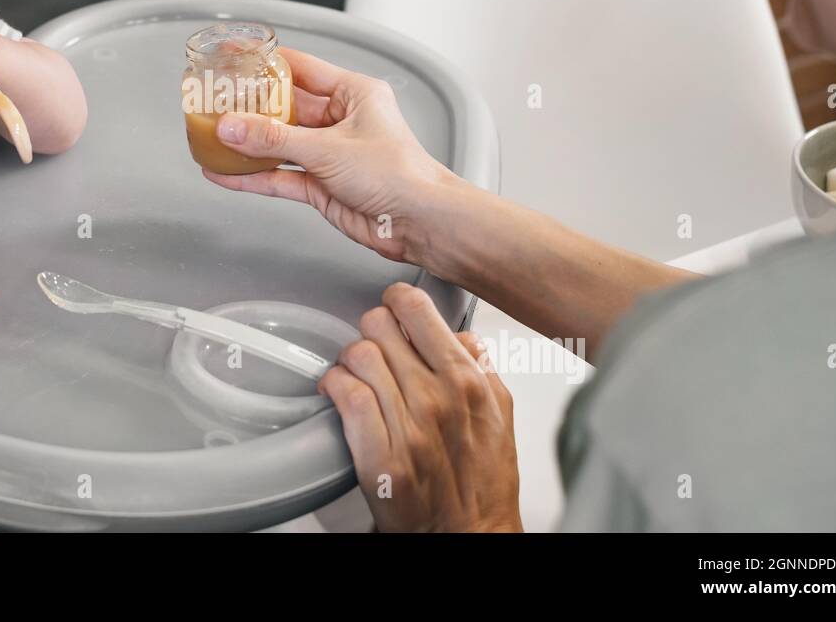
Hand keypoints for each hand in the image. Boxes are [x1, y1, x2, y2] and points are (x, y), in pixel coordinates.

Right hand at [203, 47, 459, 264]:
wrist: (420, 223)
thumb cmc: (399, 174)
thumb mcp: (328, 148)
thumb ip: (275, 139)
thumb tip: (233, 127)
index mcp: (353, 93)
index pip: (300, 68)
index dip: (264, 63)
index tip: (234, 57)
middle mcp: (340, 120)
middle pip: (283, 108)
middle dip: (248, 109)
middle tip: (213, 102)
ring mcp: (329, 154)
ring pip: (278, 144)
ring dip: (247, 145)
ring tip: (210, 138)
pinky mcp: (321, 185)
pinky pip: (280, 175)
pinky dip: (253, 176)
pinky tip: (225, 174)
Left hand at [321, 282, 521, 531]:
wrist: (471, 534)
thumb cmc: (485, 479)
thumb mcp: (500, 412)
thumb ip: (481, 365)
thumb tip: (460, 334)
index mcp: (466, 379)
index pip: (416, 309)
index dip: (397, 301)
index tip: (394, 307)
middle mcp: (436, 397)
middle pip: (378, 325)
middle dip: (372, 330)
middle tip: (375, 345)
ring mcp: (407, 427)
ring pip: (357, 355)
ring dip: (350, 359)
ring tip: (356, 372)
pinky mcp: (379, 456)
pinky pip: (345, 395)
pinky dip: (334, 385)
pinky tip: (339, 391)